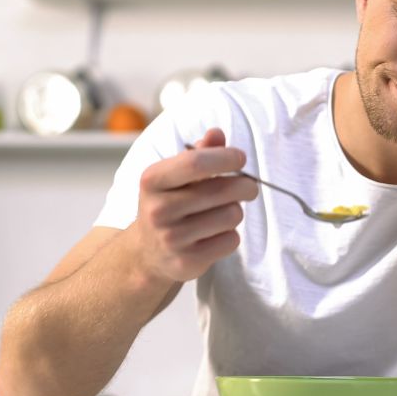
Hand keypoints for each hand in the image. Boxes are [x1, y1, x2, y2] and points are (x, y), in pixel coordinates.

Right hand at [131, 128, 258, 282]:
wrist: (148, 252)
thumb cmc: (169, 203)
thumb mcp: (175, 175)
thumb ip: (199, 153)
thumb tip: (216, 134)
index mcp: (152, 180)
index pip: (195, 163)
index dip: (225, 158)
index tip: (240, 158)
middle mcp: (158, 210)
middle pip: (221, 191)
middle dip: (245, 185)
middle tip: (249, 187)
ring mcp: (171, 239)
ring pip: (231, 216)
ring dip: (235, 211)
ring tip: (222, 212)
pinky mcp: (187, 262)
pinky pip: (230, 241)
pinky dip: (231, 235)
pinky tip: (215, 234)